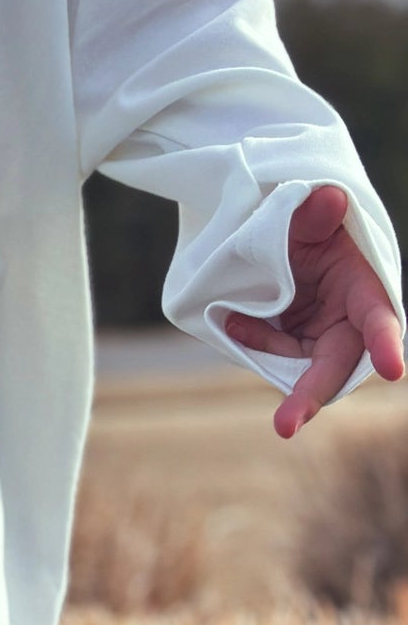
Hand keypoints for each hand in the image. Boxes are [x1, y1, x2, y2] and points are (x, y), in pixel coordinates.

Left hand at [221, 184, 404, 438]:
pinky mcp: (296, 346)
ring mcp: (320, 338)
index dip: (386, 344)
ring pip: (297, 365)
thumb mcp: (308, 218)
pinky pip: (274, 354)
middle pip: (334, 367)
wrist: (287, 241)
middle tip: (285, 426)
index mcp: (365, 291)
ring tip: (235, 319)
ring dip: (267, 348)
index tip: (394, 369)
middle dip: (309, 397)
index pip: (380, 321)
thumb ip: (315, 216)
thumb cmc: (309, 228)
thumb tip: (328, 198)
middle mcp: (348, 323)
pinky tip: (233, 319)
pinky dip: (254, 340)